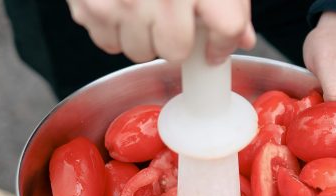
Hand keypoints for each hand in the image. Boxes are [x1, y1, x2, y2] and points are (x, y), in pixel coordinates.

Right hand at [66, 0, 255, 63]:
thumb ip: (232, 2)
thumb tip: (242, 37)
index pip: (227, 30)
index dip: (222, 44)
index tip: (214, 49)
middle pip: (175, 51)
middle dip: (175, 40)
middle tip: (170, 17)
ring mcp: (125, 2)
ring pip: (140, 51)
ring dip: (143, 36)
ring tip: (142, 6)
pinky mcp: (92, 4)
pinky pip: (107, 41)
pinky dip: (113, 28)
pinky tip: (118, 4)